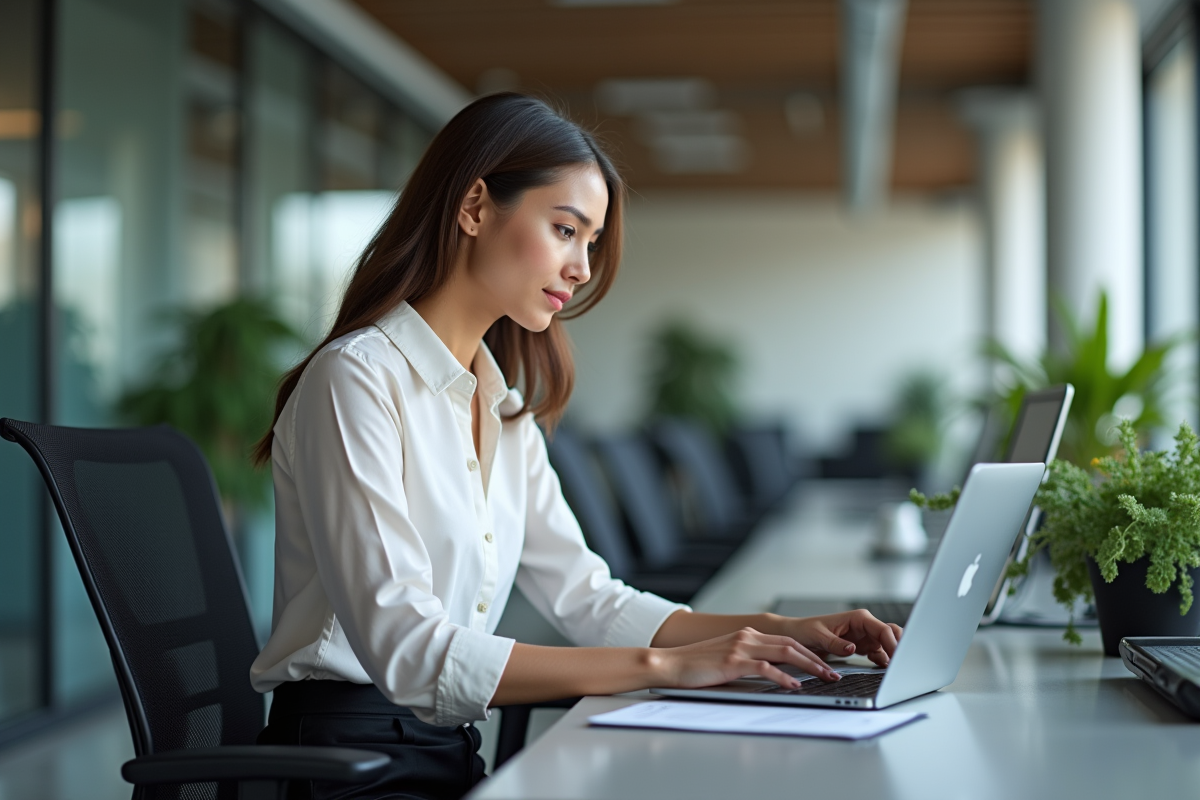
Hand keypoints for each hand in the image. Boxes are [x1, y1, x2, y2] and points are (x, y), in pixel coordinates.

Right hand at [657, 627, 841, 690]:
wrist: (669, 663)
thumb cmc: (695, 666)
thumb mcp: (726, 659)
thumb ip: (748, 662)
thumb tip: (773, 677)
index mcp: (746, 634)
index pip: (786, 641)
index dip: (809, 653)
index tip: (825, 665)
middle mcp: (747, 636)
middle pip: (792, 645)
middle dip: (817, 659)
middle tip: (834, 673)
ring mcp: (740, 647)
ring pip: (785, 653)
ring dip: (809, 667)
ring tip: (824, 678)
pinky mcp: (733, 660)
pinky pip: (765, 668)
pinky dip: (784, 677)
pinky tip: (795, 686)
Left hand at [776, 610, 902, 667]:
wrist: (795, 636)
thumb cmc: (804, 630)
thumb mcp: (818, 636)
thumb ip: (836, 643)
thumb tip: (853, 648)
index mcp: (858, 618)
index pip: (883, 630)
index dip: (894, 644)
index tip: (899, 658)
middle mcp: (865, 626)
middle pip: (892, 634)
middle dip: (900, 647)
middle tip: (902, 665)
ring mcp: (865, 637)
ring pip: (888, 645)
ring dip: (893, 656)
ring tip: (896, 671)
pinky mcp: (862, 648)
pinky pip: (879, 654)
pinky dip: (884, 661)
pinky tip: (884, 670)